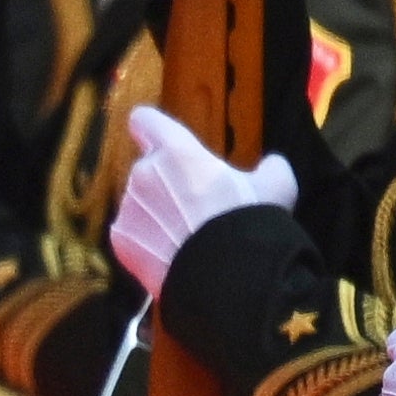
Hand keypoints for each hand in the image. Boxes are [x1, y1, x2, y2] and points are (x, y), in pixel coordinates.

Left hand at [110, 103, 295, 298]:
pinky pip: (132, 232)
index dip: (151, 128)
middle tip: (197, 207)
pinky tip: (173, 254)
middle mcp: (144, 172)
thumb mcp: (275, 187)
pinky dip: (147, 241)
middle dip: (167, 183)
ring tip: (188, 237)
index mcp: (176, 151)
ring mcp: (128, 207)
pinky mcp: (119, 239)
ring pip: (139, 203)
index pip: (145, 120)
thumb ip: (270, 168)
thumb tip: (271, 164)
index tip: (159, 137)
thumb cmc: (250, 221)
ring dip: (156, 213)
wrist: (225, 275)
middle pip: (148, 168)